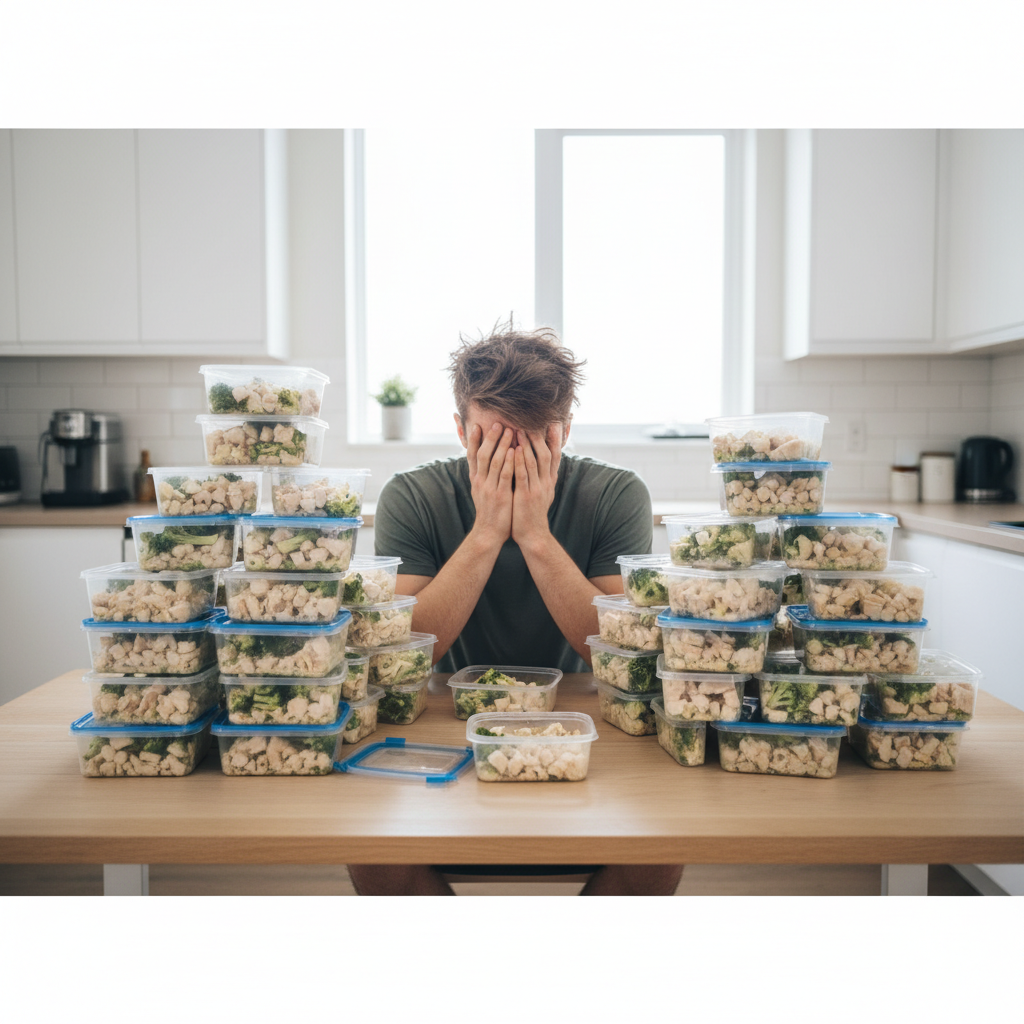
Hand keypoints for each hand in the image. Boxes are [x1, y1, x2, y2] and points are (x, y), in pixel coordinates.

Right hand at [466, 420, 514, 547]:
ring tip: (508, 430)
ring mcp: (490, 488)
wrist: (488, 534)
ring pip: (495, 462)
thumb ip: (482, 476)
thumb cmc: (488, 512)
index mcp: (476, 480)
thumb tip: (482, 463)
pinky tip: (514, 451)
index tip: (477, 425)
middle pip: (483, 455)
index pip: (472, 456)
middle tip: (497, 423)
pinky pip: (505, 476)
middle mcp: (480, 482)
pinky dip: (509, 462)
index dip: (474, 440)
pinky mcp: (501, 496)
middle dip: (490, 438)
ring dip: (501, 445)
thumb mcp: (481, 492)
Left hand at [511, 424, 561, 550]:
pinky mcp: (526, 496)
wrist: (533, 535)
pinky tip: (515, 449)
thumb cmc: (533, 513)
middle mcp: (546, 482)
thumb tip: (543, 465)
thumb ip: (542, 478)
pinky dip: (519, 461)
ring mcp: (537, 488)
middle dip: (540, 436)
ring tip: (521, 428)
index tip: (554, 423)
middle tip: (534, 420)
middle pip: (546, 454)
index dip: (555, 439)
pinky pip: (523, 475)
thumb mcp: (542, 493)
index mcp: (550, 481)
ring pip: (534, 461)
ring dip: (527, 444)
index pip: (555, 455)